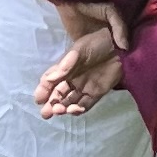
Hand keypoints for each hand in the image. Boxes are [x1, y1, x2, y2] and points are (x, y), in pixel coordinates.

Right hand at [36, 0, 127, 116]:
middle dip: (51, 104)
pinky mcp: (97, 92)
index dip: (43, 90)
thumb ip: (65, 65)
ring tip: (60, 111)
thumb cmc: (96, 43)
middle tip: (46, 113)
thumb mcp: (78, 50)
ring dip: (64, 108)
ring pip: (70, 102)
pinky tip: (75, 110)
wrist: (118, 46)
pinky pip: (86, 104)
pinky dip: (79, 109)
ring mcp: (85, 87)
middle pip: (59, 95)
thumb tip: (49, 79)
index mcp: (66, 68)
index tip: (38, 99)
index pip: (51, 81)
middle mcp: (73, 79)